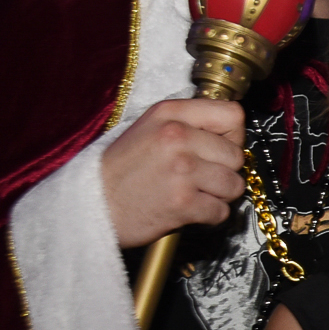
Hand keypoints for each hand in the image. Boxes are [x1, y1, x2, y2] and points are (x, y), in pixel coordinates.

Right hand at [101, 98, 247, 247]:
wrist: (91, 204)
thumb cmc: (122, 169)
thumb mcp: (150, 128)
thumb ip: (188, 123)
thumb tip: (230, 132)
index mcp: (170, 114)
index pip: (233, 115)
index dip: (232, 136)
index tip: (219, 149)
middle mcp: (177, 137)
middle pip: (236, 155)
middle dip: (226, 171)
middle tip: (201, 177)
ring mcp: (181, 170)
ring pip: (234, 185)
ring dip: (220, 195)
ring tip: (195, 193)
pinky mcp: (183, 202)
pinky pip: (221, 211)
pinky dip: (210, 216)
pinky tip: (189, 209)